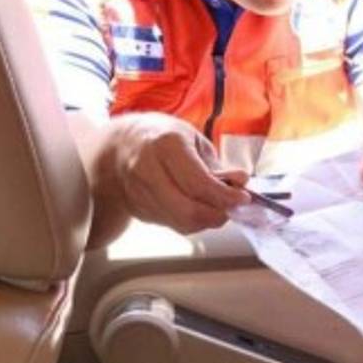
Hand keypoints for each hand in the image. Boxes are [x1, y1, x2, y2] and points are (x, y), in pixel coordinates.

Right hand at [103, 113, 248, 233]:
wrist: (119, 145)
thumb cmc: (162, 138)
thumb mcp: (193, 139)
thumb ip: (217, 165)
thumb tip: (240, 182)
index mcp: (166, 144)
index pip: (199, 183)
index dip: (225, 196)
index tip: (243, 199)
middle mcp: (147, 169)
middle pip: (187, 210)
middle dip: (217, 215)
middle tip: (232, 209)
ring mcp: (138, 192)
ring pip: (180, 222)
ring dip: (206, 221)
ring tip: (217, 207)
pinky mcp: (136, 209)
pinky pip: (171, 224)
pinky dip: (191, 222)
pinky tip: (196, 208)